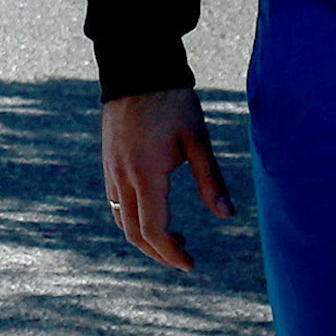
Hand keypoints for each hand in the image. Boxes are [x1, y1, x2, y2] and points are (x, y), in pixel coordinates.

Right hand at [101, 87, 234, 270]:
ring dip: (145, 238)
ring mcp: (111, 171)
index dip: (172, 253)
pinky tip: (153, 213)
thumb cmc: (171, 102)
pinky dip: (133, 220)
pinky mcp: (109, 163)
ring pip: (121, 221)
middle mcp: (122, 177)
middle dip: (159, 253)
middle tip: (185, 259)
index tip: (191, 265)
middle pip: (134, 233)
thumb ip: (211, 179)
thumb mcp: (197, 138)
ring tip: (173, 238)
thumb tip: (227, 215)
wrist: (136, 70)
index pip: (154, 230)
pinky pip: (115, 204)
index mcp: (145, 174)